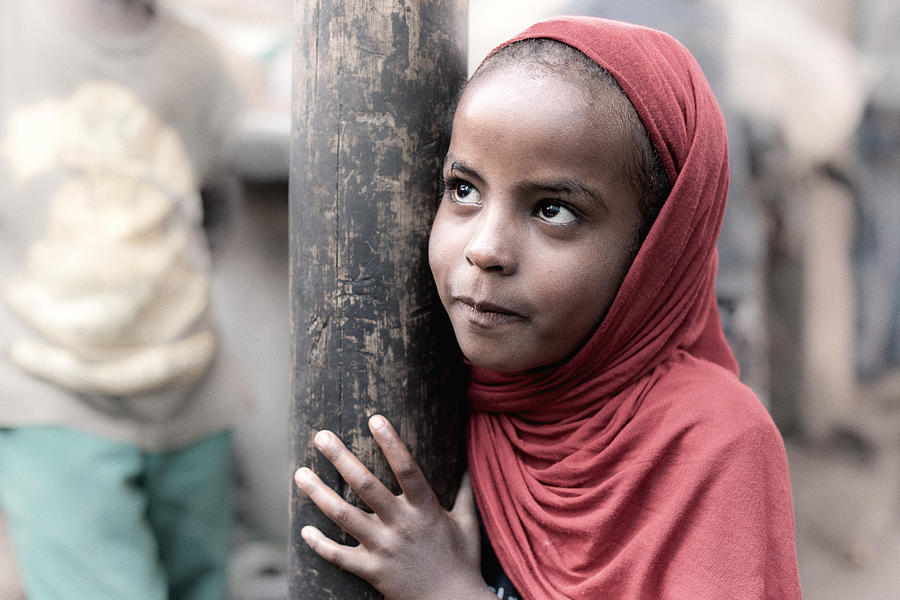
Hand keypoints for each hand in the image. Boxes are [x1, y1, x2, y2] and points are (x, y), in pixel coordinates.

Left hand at [294, 415, 493, 599]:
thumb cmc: (462, 562)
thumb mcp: (468, 523)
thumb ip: (465, 491)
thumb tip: (470, 462)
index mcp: (425, 509)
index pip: (407, 468)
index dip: (391, 443)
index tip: (375, 418)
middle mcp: (401, 525)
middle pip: (366, 486)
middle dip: (341, 458)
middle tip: (321, 436)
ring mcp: (384, 548)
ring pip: (345, 516)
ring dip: (320, 494)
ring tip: (300, 474)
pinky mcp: (372, 571)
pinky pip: (339, 557)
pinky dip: (320, 544)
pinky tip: (304, 530)